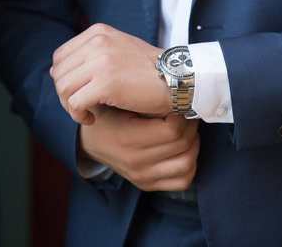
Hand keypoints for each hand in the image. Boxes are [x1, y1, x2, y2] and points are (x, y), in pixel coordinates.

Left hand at [50, 23, 171, 124]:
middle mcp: (97, 42)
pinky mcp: (105, 83)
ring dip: (69, 106)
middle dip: (64, 94)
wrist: (180, 78)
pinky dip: (77, 115)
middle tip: (81, 106)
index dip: (64, 78)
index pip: (61, 56)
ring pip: (62, 88)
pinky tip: (91, 119)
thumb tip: (54, 71)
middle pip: (59, 73)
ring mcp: (101, 62)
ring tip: (85, 113)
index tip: (79, 92)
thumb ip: (91, 56)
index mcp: (99, 32)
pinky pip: (74, 103)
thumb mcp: (120, 50)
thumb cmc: (151, 70)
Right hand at [78, 105, 199, 191]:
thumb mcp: (118, 101)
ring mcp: (141, 176)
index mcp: (127, 138)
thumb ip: (145, 100)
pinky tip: (182, 149)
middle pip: (183, 145)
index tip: (180, 103)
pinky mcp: (146, 184)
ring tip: (186, 129)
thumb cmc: (106, 115)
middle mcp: (135, 161)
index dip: (183, 114)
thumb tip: (176, 97)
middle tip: (187, 112)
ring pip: (187, 164)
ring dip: (193, 144)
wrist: (87, 141)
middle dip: (191, 125)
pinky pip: (183, 181)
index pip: (173, 129)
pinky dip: (189, 164)